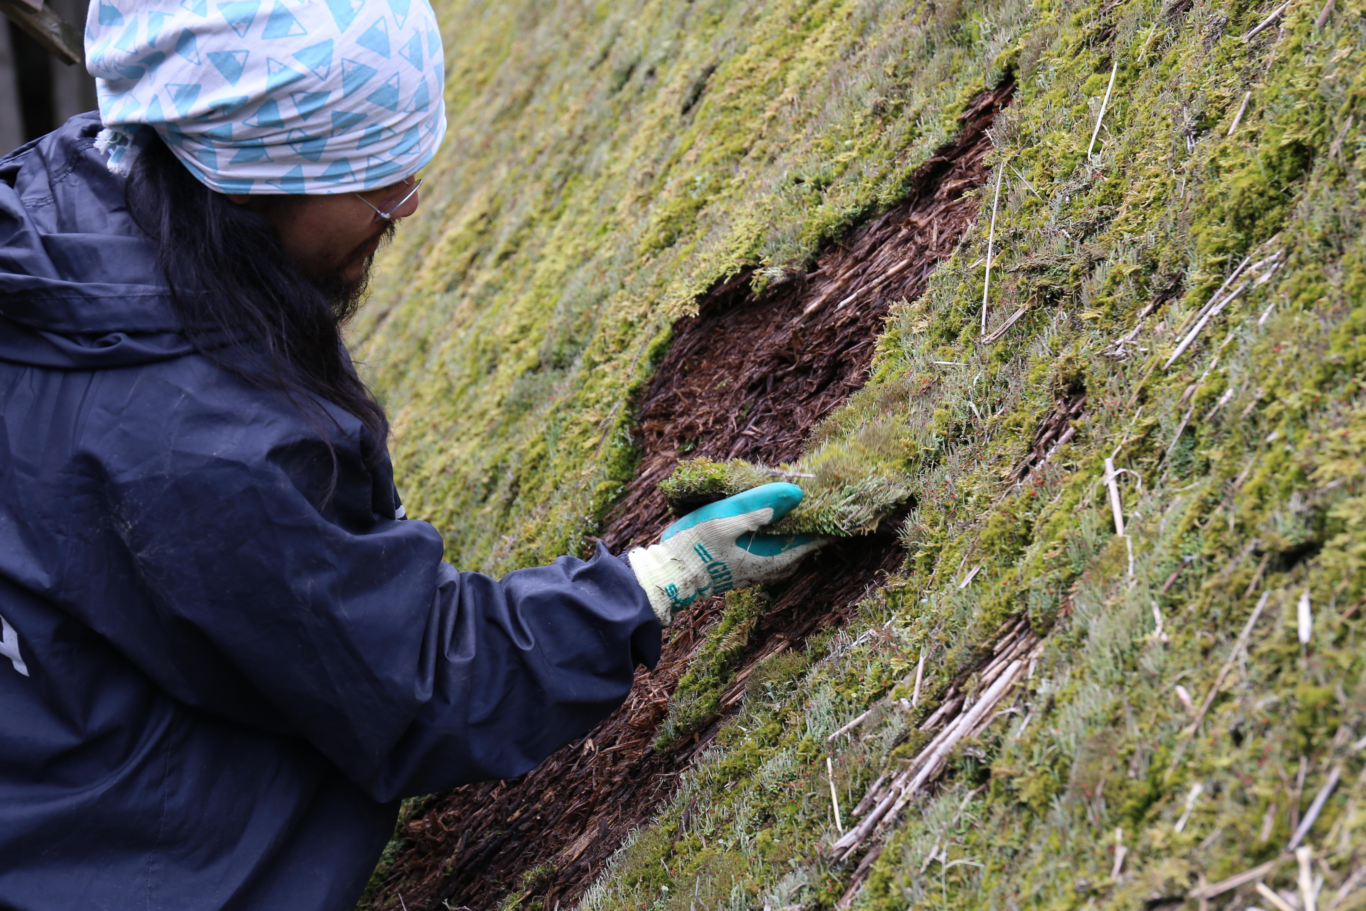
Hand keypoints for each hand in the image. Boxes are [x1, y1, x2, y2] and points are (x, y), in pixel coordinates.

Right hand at [628, 483, 826, 625]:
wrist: (668, 576)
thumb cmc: (694, 548)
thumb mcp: (725, 520)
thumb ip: (759, 506)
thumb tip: (796, 493)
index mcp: (775, 558)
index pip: (817, 537)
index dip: (831, 517)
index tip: (845, 498)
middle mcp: (774, 567)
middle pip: (808, 541)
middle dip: (818, 519)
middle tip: (829, 492)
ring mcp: (762, 567)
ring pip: (793, 544)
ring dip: (800, 523)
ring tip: (807, 499)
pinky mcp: (749, 564)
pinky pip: (778, 546)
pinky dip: (784, 530)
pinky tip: (777, 514)